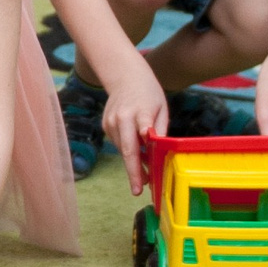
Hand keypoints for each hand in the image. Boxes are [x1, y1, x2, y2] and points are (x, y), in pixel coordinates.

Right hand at [98, 60, 168, 196]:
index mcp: (139, 112)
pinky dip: (128, 151)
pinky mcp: (105, 126)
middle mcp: (121, 118)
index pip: (141, 133)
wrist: (125, 77)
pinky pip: (119, 144)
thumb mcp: (161, 108)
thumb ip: (160, 129)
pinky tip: (137, 150)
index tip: (145, 172)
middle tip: (140, 189)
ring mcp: (110, 122)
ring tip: (146, 173)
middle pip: (127, 150)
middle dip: (134, 172)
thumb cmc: (148, 94)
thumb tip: (159, 151)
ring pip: (123, 150)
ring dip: (134, 163)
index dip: (142, 154)